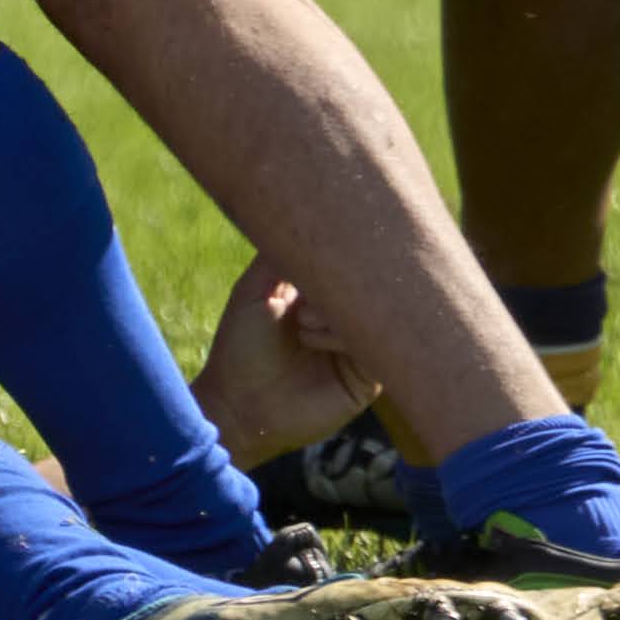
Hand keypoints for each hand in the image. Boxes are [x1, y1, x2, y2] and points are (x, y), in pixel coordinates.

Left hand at [189, 256, 375, 470]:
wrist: (238, 407)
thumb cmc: (239, 350)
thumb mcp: (253, 292)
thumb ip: (277, 255)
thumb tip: (302, 212)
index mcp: (325, 296)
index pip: (355, 267)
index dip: (348, 256)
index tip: (344, 245)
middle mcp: (347, 318)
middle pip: (373, 287)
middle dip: (346, 284)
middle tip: (310, 298)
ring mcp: (361, 346)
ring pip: (378, 315)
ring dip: (339, 315)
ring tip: (304, 327)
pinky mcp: (370, 376)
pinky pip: (382, 347)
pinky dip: (352, 338)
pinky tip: (320, 340)